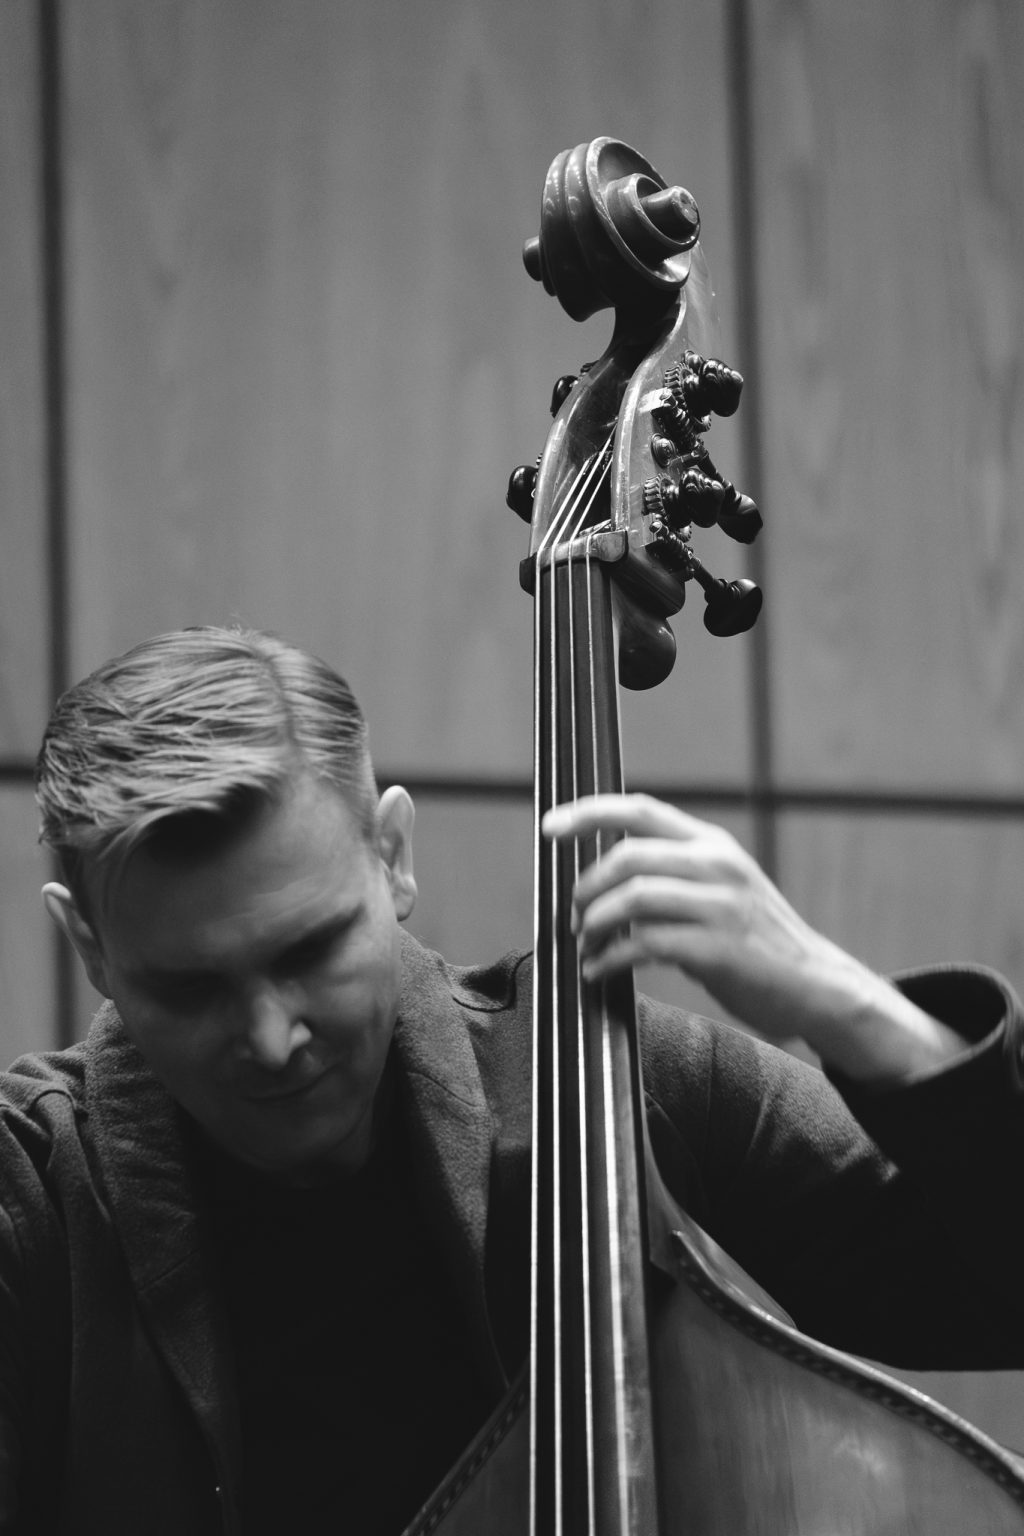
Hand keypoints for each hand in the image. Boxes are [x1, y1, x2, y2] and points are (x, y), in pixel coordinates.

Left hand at [542, 794, 965, 1080]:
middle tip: (573, 916)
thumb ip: (673, 874)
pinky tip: (600, 971)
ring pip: (632, 899)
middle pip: (627, 856)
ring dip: (594, 924)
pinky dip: (610, 958)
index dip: (589, 813)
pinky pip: (644, 945)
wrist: (817, 985)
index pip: (640, 810)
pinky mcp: (717, 948)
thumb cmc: (757, 941)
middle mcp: (717, 865)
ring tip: (586, 946)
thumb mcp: (723, 888)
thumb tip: (605, 879)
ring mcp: (719, 906)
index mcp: (712, 844)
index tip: (550, 825)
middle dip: (586, 887)